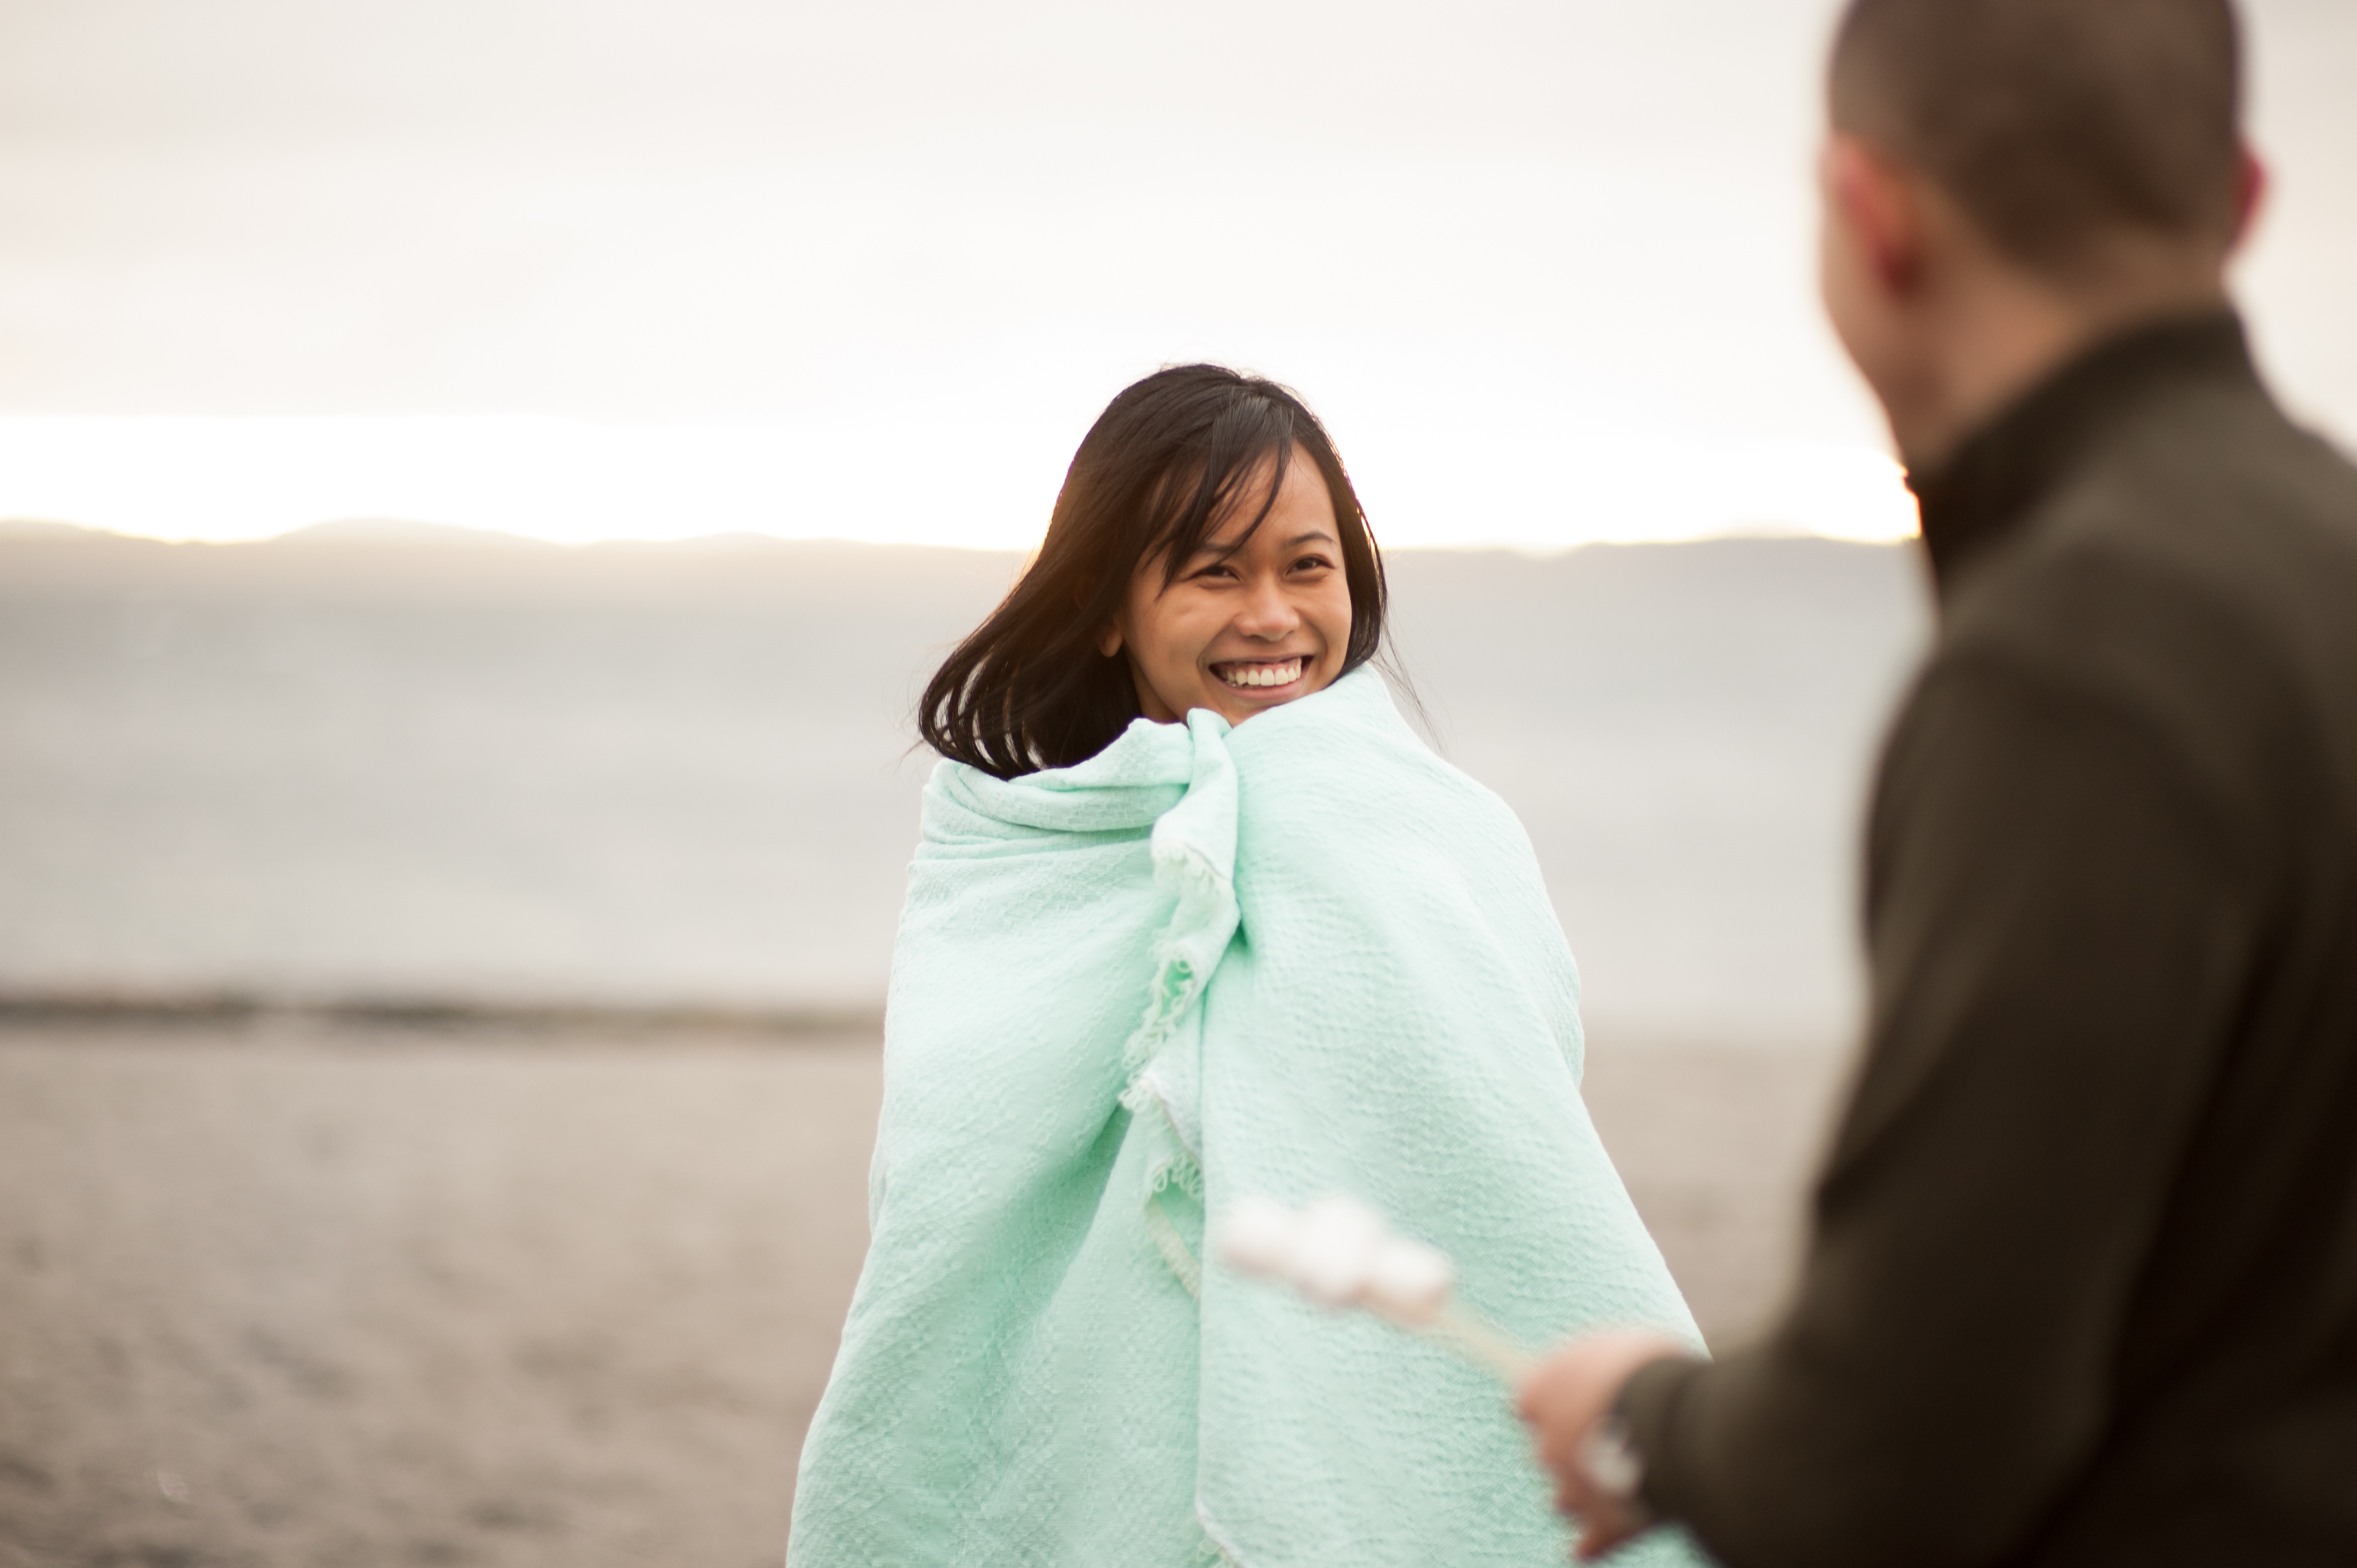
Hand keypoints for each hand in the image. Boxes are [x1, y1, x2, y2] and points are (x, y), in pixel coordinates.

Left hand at [1517, 1331, 1689, 1559]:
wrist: (1673, 1420)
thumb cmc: (1648, 1371)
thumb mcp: (1619, 1345)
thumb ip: (1600, 1365)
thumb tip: (1604, 1372)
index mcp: (1541, 1394)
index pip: (1527, 1403)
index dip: (1550, 1403)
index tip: (1566, 1401)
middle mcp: (1547, 1445)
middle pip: (1546, 1452)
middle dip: (1569, 1448)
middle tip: (1601, 1437)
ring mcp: (1575, 1488)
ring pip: (1565, 1497)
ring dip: (1579, 1491)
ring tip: (1603, 1482)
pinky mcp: (1607, 1523)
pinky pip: (1593, 1540)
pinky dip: (1593, 1542)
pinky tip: (1585, 1548)